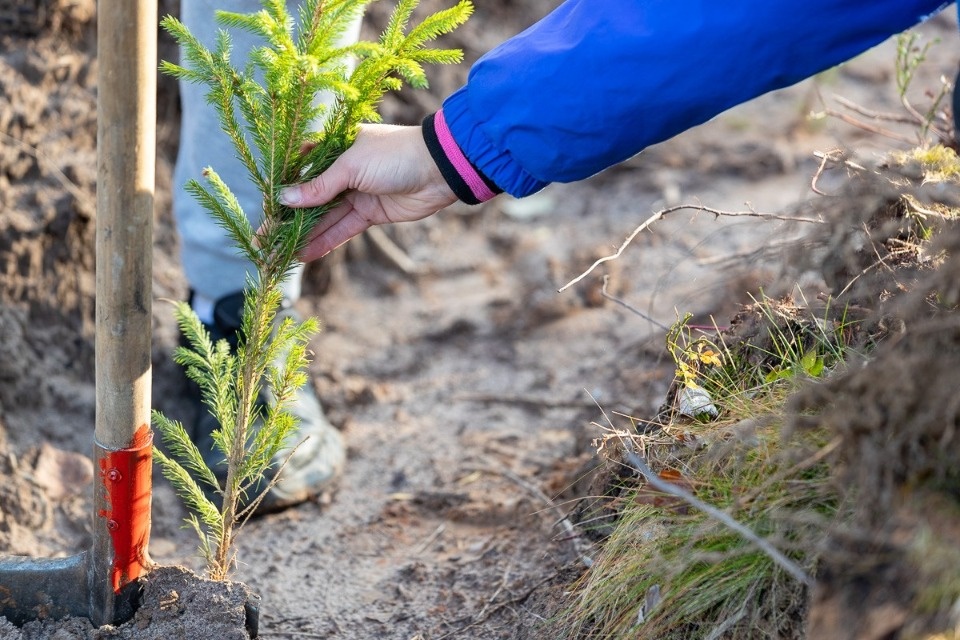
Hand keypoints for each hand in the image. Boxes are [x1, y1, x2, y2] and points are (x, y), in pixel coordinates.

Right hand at [279, 123, 457, 261]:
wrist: (438, 169)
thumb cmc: (393, 155)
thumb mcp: (351, 166)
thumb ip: (319, 186)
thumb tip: (285, 199)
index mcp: (336, 148)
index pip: (301, 169)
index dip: (284, 188)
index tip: (263, 206)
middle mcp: (344, 171)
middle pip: (310, 198)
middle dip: (288, 219)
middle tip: (262, 240)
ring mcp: (356, 193)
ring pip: (324, 217)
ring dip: (303, 235)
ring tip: (278, 253)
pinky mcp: (370, 213)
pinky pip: (342, 229)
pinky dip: (325, 241)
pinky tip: (304, 254)